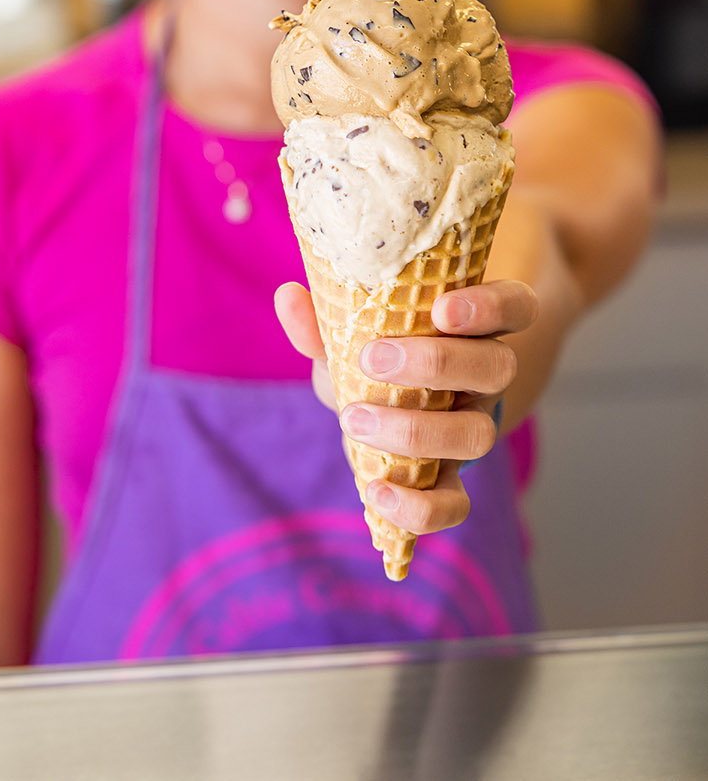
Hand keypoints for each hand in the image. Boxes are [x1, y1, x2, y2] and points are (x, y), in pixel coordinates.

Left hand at [274, 279, 536, 535]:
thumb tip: (288, 295)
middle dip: (436, 363)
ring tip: (357, 420)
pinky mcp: (452, 482)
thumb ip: (320, 320)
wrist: (376, 410)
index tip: (441, 310)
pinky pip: (456, 505)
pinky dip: (419, 507)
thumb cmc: (370, 359)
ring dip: (417, 430)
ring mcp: (472, 430)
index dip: (489, 306)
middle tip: (372, 359)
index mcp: (473, 327)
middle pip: (496, 366)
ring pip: (477, 434)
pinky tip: (376, 493)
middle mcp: (484, 378)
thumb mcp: (347, 334)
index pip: (514, 307)